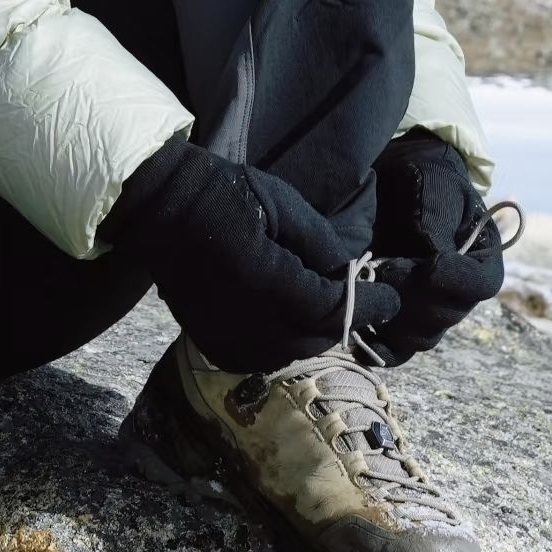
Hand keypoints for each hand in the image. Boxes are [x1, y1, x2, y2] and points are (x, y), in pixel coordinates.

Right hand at [100, 136, 400, 371]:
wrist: (161, 206)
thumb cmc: (225, 193)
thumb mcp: (282, 202)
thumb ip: (319, 241)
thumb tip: (345, 269)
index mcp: (271, 283)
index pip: (334, 309)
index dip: (368, 306)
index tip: (391, 300)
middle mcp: (250, 320)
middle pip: (314, 338)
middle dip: (343, 321)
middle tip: (360, 301)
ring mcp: (226, 335)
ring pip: (288, 354)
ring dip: (313, 336)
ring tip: (325, 311)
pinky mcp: (208, 339)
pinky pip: (257, 359)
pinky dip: (281, 347)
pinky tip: (287, 325)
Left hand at [366, 128, 504, 365]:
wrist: (393, 179)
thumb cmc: (422, 177)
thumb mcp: (434, 187)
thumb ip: (436, 222)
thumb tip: (434, 259)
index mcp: (482, 258)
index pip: (479, 286)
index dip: (453, 281)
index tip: (426, 264)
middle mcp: (461, 292)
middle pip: (446, 316)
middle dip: (412, 297)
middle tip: (383, 268)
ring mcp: (431, 309)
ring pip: (420, 336)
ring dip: (392, 318)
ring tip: (368, 286)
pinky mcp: (401, 318)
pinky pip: (395, 350)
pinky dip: (377, 346)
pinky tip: (356, 333)